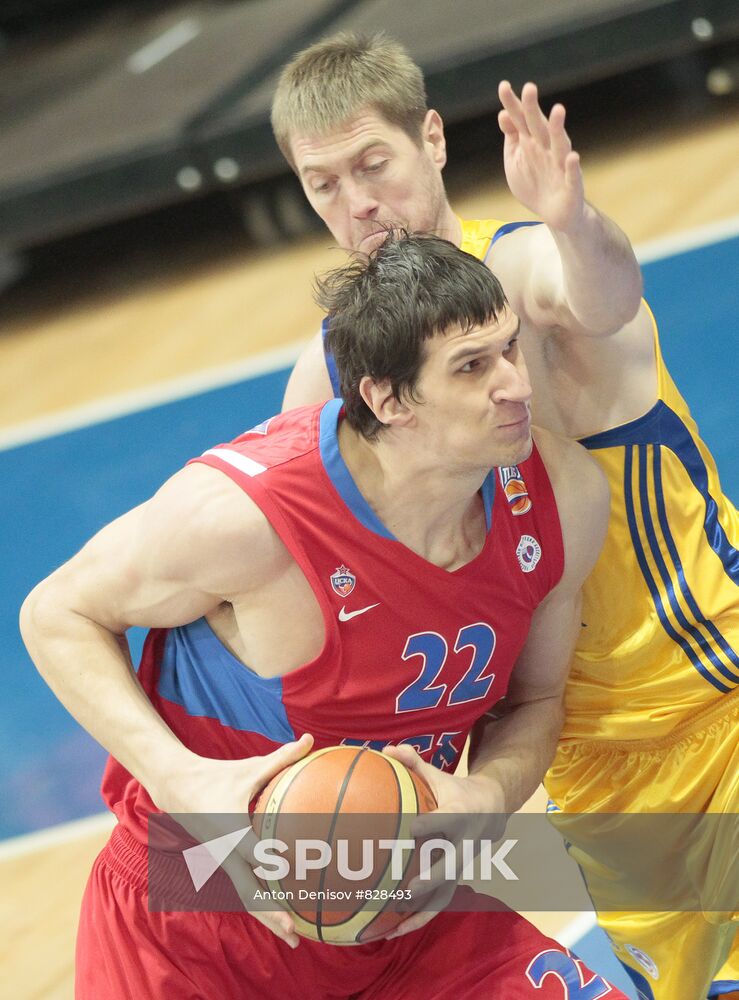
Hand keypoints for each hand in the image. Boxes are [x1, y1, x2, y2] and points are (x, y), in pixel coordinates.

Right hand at [155, 733, 313, 947]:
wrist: (177, 786)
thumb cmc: (218, 776)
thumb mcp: (249, 768)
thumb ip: (282, 758)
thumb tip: (310, 740)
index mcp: (232, 830)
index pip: (257, 854)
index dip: (274, 866)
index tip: (294, 879)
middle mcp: (226, 853)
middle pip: (250, 892)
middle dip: (272, 913)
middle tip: (295, 932)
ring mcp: (223, 862)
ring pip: (247, 897)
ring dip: (268, 916)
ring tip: (293, 937)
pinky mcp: (224, 864)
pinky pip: (244, 888)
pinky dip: (261, 903)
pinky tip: (281, 915)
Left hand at [381, 744, 506, 939]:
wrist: (492, 811)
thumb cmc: (455, 790)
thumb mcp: (439, 775)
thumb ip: (413, 762)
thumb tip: (385, 749)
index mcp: (459, 815)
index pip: (446, 821)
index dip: (431, 825)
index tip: (412, 828)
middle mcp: (463, 845)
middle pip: (449, 866)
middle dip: (430, 879)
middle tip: (407, 889)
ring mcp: (461, 867)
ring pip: (444, 895)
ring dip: (421, 913)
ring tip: (393, 927)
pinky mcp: (455, 880)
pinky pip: (437, 904)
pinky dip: (417, 919)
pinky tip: (392, 930)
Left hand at [498, 81, 584, 230]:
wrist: (555, 215)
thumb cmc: (534, 184)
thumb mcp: (516, 161)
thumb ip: (512, 138)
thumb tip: (503, 114)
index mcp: (532, 143)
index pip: (521, 120)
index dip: (513, 104)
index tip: (503, 86)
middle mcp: (547, 150)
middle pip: (539, 126)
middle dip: (534, 109)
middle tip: (529, 87)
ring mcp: (560, 166)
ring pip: (560, 145)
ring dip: (558, 129)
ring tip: (558, 111)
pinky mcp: (571, 185)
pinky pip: (572, 174)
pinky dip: (573, 166)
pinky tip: (572, 157)